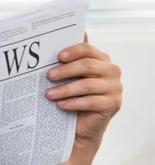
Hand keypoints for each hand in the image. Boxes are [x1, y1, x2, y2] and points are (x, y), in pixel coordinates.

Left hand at [45, 33, 122, 150]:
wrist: (81, 124)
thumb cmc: (74, 96)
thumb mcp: (70, 78)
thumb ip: (68, 61)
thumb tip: (58, 39)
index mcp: (102, 60)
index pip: (88, 50)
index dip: (73, 51)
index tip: (58, 56)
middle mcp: (112, 71)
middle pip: (88, 66)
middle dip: (66, 70)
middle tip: (48, 76)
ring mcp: (115, 88)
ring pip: (87, 85)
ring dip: (65, 89)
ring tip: (48, 94)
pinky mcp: (113, 104)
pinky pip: (91, 102)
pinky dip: (73, 103)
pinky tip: (60, 104)